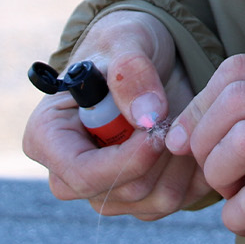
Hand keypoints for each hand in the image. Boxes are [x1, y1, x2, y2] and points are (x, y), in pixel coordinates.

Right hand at [21, 10, 210, 219]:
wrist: (149, 56)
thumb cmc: (124, 43)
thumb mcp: (125, 40)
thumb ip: (131, 72)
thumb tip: (147, 115)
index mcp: (48, 136)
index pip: (80, 174)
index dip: (124, 162)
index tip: (157, 132)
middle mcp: (70, 171)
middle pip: (118, 193)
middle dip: (158, 159)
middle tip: (179, 117)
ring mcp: (104, 188)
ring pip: (150, 203)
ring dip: (180, 165)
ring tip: (189, 122)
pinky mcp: (138, 195)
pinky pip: (173, 201)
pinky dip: (193, 174)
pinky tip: (197, 138)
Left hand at [167, 53, 244, 243]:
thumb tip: (181, 125)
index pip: (240, 68)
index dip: (200, 103)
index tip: (189, 137)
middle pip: (237, 98)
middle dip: (202, 137)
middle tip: (209, 167)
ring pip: (243, 140)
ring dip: (217, 172)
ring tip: (230, 192)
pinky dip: (235, 216)